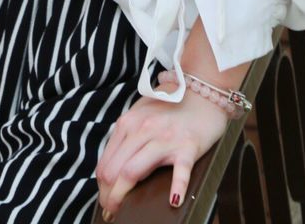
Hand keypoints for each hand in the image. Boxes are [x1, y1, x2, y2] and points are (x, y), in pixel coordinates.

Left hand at [94, 70, 229, 219]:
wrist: (203, 92)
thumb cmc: (172, 107)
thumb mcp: (141, 114)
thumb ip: (127, 136)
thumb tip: (112, 168)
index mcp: (129, 122)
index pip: (106, 161)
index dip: (101, 185)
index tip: (103, 199)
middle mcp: (143, 128)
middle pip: (115, 169)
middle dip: (108, 195)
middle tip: (109, 211)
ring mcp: (166, 138)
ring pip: (133, 171)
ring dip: (122, 196)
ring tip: (121, 213)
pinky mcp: (188, 146)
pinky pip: (180, 170)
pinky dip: (176, 187)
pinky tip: (173, 200)